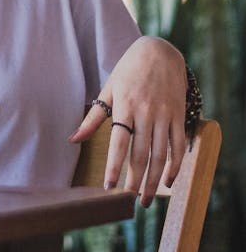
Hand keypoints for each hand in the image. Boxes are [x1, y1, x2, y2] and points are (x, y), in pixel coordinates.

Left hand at [69, 36, 187, 206]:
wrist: (160, 51)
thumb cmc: (128, 71)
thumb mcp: (109, 89)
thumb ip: (94, 117)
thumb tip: (72, 139)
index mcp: (126, 105)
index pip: (119, 141)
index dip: (114, 166)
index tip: (109, 187)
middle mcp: (147, 111)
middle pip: (141, 152)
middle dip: (135, 179)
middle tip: (128, 201)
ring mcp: (165, 114)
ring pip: (161, 153)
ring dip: (154, 179)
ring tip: (146, 198)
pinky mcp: (179, 115)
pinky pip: (179, 144)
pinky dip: (175, 164)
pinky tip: (167, 180)